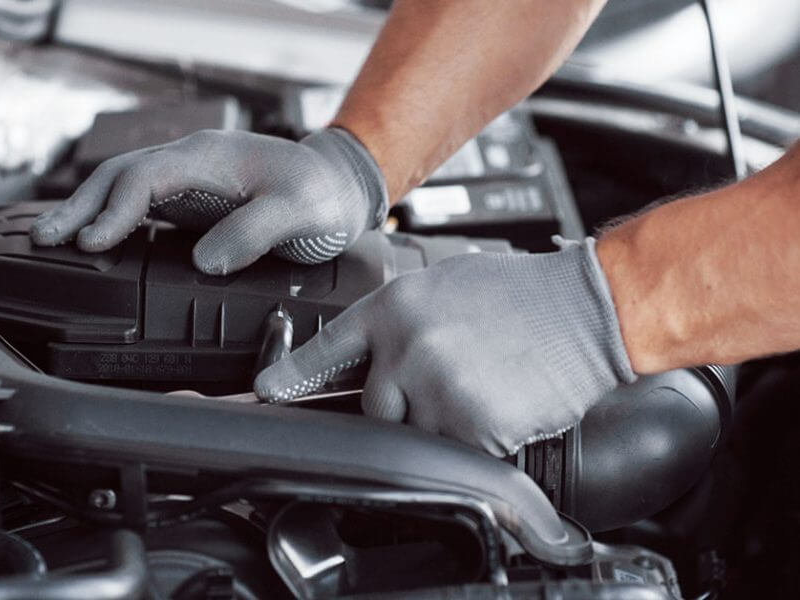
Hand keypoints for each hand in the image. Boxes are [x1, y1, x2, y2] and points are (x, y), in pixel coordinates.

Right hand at [30, 128, 387, 274]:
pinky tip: (92, 238)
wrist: (340, 187)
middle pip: (120, 176)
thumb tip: (206, 260)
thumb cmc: (322, 196)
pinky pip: (138, 202)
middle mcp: (191, 162)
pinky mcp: (190, 199)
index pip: (146, 178)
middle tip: (44, 239)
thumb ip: (254, 232)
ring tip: (50, 239)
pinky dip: (109, 217)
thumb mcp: (299, 212)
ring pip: (123, 187)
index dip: (115, 211)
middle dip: (79, 207)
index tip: (91, 242)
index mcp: (210, 158)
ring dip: (86, 211)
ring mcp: (188, 179)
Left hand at [254, 238, 636, 455]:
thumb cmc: (523, 294)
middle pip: (375, 407)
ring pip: (419, 433)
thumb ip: (399, 319)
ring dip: (446, 421)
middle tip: (454, 377)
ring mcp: (437, 389)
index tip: (264, 394)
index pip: (326, 350)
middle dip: (405, 404)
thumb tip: (372, 352)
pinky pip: (460, 451)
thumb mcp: (444, 286)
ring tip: (486, 383)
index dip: (290, 376)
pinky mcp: (472, 426)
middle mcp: (407, 348)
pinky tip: (503, 401)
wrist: (588, 308)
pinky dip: (480, 438)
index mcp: (395, 307)